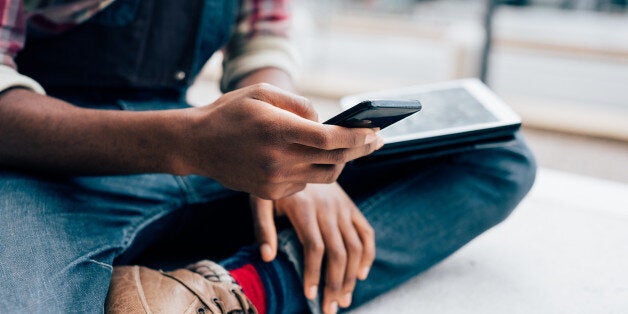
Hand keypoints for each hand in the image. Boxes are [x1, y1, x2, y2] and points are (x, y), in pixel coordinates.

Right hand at [174, 83, 383, 199]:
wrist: (196, 144)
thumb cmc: (230, 112)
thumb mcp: (263, 93)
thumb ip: (299, 105)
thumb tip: (325, 123)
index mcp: (279, 130)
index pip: (331, 139)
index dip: (358, 137)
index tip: (376, 132)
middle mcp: (279, 159)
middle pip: (335, 159)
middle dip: (361, 149)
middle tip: (377, 140)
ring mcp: (275, 179)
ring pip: (325, 176)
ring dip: (340, 162)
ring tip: (346, 149)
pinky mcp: (270, 193)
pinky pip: (305, 184)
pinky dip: (313, 170)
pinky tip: (309, 158)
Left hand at [251, 183, 375, 313]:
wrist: (300, 152)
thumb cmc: (274, 181)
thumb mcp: (260, 198)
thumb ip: (262, 227)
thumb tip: (267, 258)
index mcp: (305, 207)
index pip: (315, 247)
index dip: (313, 273)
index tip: (309, 295)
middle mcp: (328, 208)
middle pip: (338, 252)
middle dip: (335, 284)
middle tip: (329, 309)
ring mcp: (343, 207)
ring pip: (355, 246)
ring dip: (352, 277)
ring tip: (344, 300)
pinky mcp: (351, 206)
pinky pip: (366, 233)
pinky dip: (368, 255)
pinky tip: (361, 275)